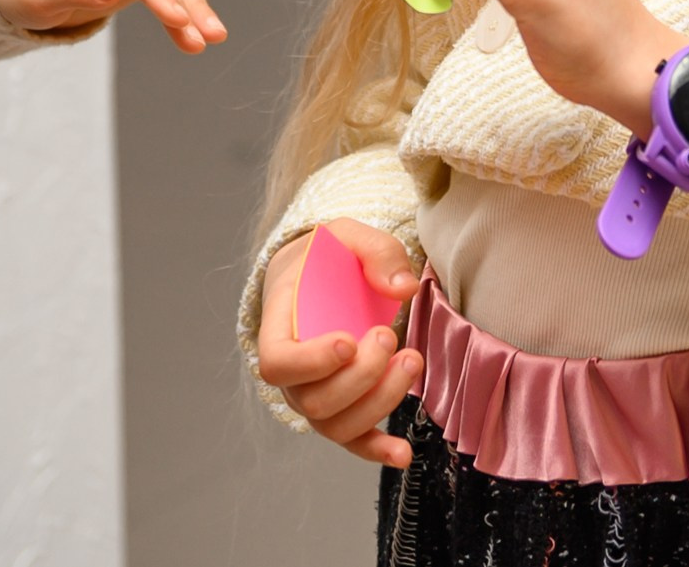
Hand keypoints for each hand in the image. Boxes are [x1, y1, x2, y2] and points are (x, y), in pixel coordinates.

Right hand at [255, 220, 422, 467]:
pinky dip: (377, 450)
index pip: (277, 362)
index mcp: (278, 325)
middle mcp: (291, 372)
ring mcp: (314, 394)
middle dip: (360, 376)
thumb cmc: (329, 257)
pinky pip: (353, 440)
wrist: (324, 275)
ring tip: (411, 361)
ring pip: (336, 424)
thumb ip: (376, 252)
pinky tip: (403, 453)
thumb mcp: (347, 236)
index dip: (310, 362)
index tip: (348, 341)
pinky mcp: (341, 409)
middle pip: (313, 400)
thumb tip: (402, 289)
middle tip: (388, 334)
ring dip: (380, 402)